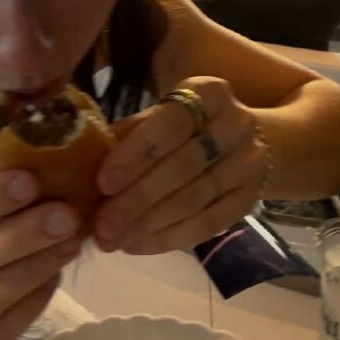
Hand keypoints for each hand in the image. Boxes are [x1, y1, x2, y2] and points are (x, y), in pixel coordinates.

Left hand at [93, 76, 269, 254]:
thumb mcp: (162, 115)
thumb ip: (131, 133)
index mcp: (209, 93)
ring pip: (195, 200)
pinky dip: (169, 238)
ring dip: (149, 224)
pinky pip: (209, 224)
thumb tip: (88, 164)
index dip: (136, 154)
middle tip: (102, 224)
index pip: (171, 124)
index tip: (103, 183)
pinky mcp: (251, 200)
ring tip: (113, 240)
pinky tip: (138, 245)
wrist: (249, 141)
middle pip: (184, 167)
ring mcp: (249, 164)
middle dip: (137, 199)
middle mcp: (236, 125)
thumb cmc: (187, 125)